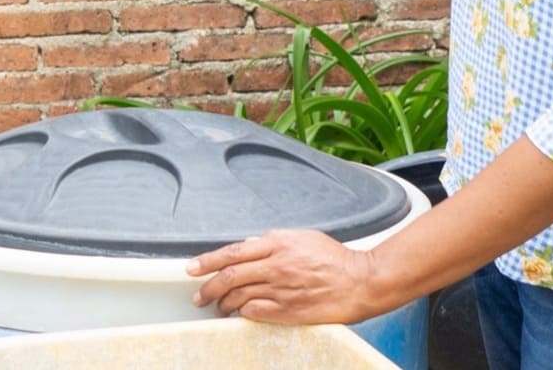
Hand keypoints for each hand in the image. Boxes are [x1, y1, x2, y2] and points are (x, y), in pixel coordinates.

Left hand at [188, 229, 382, 324]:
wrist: (360, 281)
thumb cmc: (334, 258)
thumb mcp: (302, 237)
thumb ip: (273, 240)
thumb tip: (249, 245)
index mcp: (277, 244)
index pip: (232, 252)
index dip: (207, 261)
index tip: (191, 268)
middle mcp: (276, 266)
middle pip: (230, 276)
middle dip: (207, 287)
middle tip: (197, 296)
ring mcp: (281, 290)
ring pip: (239, 296)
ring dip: (223, 303)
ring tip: (218, 307)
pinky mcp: (289, 311)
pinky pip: (255, 313)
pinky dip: (242, 313)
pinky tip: (239, 314)